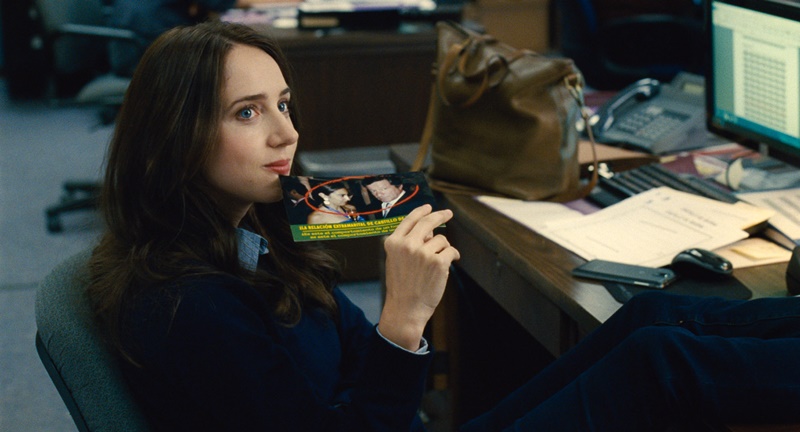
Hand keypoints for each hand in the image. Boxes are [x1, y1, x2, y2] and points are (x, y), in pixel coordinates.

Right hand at [378, 205, 459, 350]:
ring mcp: (423, 253)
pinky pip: (451, 251)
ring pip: (442, 240)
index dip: (421, 211)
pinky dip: (453, 256)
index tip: (429, 207)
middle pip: (427, 222)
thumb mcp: (396, 261)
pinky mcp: (438, 262)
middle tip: (448, 213)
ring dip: (444, 248)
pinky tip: (449, 264)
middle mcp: (407, 245)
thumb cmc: (402, 287)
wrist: (405, 309)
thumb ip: (409, 244)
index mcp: (393, 243)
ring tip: (438, 263)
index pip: (409, 220)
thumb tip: (429, 230)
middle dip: (440, 215)